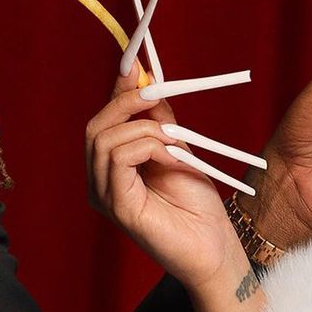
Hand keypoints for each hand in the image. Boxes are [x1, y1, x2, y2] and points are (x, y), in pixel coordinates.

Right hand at [86, 65, 242, 288]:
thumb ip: (159, 121)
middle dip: (125, 103)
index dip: (117, 91)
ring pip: (105, 139)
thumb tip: (148, 83)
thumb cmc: (198, 206)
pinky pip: (118, 159)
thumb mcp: (178, 149)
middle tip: (155, 95)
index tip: (134, 63)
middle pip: (96, 127)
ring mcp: (105, 196)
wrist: (215, 248)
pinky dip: (146, 146)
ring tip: (173, 141)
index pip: (105, 121)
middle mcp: (100, 182)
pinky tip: (169, 155)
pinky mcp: (117, 207)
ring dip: (144, 129)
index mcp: (112, 169)